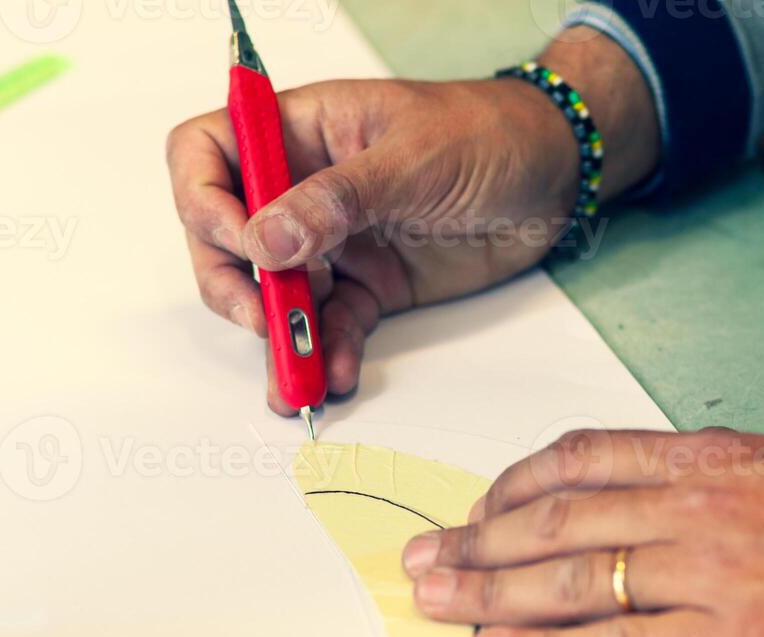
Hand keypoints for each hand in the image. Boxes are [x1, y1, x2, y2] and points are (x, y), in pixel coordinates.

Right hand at [165, 30, 659, 413]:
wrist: (556, 176)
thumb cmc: (488, 133)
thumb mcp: (412, 158)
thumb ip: (336, 200)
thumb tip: (267, 238)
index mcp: (299, 131)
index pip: (208, 153)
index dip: (207, 202)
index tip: (245, 243)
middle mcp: (301, 186)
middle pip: (225, 238)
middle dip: (235, 287)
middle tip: (264, 321)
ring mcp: (332, 241)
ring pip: (274, 295)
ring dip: (278, 340)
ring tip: (296, 379)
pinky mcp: (368, 287)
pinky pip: (330, 328)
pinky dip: (329, 355)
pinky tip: (339, 374)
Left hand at [400, 429, 763, 636]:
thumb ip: (714, 476)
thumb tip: (655, 495)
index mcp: (706, 458)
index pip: (581, 459)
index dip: (513, 485)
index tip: (479, 505)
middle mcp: (689, 506)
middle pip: (553, 520)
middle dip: (474, 540)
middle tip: (422, 556)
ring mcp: (702, 573)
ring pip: (565, 579)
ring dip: (485, 591)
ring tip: (432, 601)